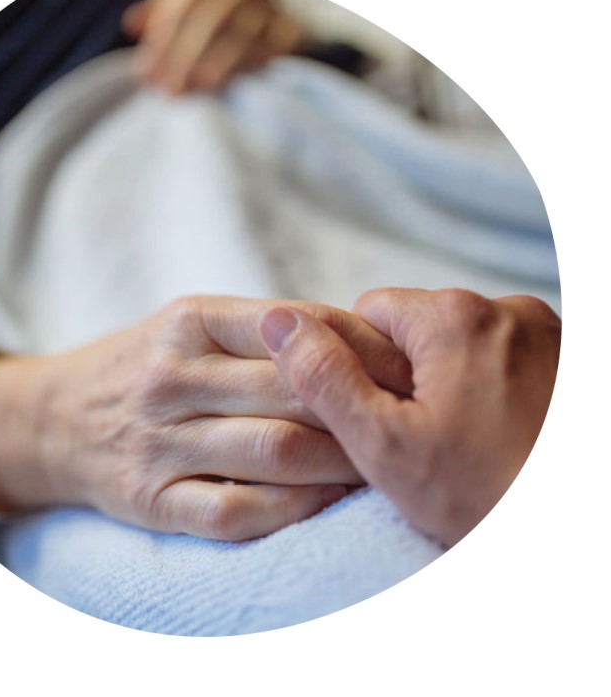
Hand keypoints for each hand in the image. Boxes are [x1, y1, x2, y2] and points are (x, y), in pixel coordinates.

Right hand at [0, 296, 411, 540]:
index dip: (359, 344)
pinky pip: (237, 511)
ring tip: (382, 460)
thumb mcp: (187, 324)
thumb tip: (355, 338)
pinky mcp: (152, 499)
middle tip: (413, 414)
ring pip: (275, 452)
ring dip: (341, 460)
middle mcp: (170, 378)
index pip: (292, 326)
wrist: (56, 416)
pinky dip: (294, 509)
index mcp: (187, 321)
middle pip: (292, 391)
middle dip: (363, 403)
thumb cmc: (143, 364)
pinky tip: (327, 500)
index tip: (405, 361)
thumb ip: (260, 328)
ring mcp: (158, 442)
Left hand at [122, 0, 304, 94]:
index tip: (146, 72)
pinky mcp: (291, 28)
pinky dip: (251, 65)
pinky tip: (233, 84)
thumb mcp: (194, 5)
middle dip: (185, 56)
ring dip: (218, 62)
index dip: (161, 38)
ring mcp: (270, 3)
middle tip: (169, 89)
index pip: (181, 0)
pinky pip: (271, 46)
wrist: (289, 13)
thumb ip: (162, 14)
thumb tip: (132, 25)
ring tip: (199, 88)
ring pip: (242, 32)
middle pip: (209, 16)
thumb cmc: (228, 15)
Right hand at [260, 288, 560, 546]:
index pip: (369, 312)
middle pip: (419, 329)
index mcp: (454, 317)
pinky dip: (496, 392)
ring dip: (454, 386)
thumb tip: (278, 321)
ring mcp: (549, 334)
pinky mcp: (571, 361)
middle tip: (426, 443)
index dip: (360, 368)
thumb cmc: (493, 499)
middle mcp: (508, 309)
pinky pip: (506, 361)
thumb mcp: (387, 446)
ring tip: (469, 447)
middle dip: (409, 379)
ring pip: (463, 347)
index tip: (382, 418)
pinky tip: (504, 439)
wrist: (585, 549)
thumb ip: (324, 378)